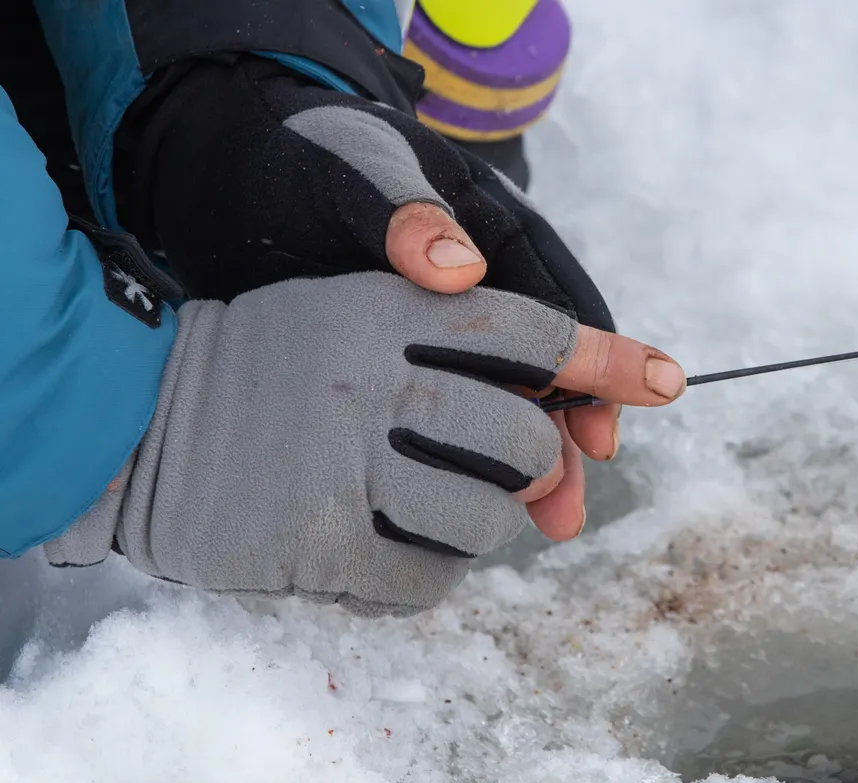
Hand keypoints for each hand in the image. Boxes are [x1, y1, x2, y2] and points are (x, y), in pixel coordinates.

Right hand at [45, 273, 684, 615]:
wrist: (140, 425)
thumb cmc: (275, 372)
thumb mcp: (354, 317)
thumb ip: (455, 350)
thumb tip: (573, 428)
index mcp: (384, 313)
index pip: (526, 330)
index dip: (604, 358)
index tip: (668, 380)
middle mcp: (367, 383)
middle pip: (521, 436)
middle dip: (539, 461)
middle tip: (523, 470)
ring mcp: (339, 467)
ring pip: (487, 517)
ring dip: (488, 522)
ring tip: (442, 508)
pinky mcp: (316, 545)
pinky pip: (428, 580)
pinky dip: (432, 572)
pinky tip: (396, 548)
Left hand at [118, 55, 627, 540]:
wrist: (233, 168)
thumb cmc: (308, 156)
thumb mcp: (355, 170)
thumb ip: (403, 212)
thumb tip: (461, 269)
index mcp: (494, 232)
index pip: (561, 310)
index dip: (592, 374)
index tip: (598, 438)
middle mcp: (481, 286)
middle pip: (542, 373)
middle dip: (562, 443)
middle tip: (565, 512)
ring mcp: (438, 328)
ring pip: (500, 402)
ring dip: (519, 464)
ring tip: (538, 525)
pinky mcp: (398, 359)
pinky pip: (449, 413)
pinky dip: (461, 458)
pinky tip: (460, 506)